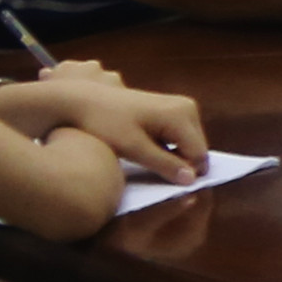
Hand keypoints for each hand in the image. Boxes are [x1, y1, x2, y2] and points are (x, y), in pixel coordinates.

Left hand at [23, 59, 208, 178]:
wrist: (83, 100)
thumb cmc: (105, 123)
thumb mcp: (133, 148)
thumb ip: (164, 164)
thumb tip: (192, 180)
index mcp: (181, 114)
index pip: (198, 155)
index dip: (185, 174)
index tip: (161, 182)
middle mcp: (187, 107)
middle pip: (196, 149)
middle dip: (180, 164)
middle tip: (149, 169)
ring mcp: (180, 106)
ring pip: (188, 145)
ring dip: (173, 157)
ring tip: (144, 158)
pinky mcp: (171, 109)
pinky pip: (179, 137)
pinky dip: (167, 148)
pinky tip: (145, 149)